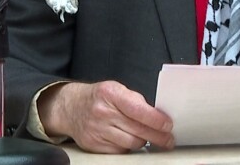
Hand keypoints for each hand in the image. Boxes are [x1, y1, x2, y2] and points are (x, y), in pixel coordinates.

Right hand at [37, 80, 174, 153]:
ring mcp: (96, 130)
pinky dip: (128, 146)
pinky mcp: (93, 145)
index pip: (138, 109)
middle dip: (157, 136)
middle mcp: (102, 112)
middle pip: (137, 130)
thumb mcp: (116, 89)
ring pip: (131, 143)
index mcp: (110, 93)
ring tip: (147, 136)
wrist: (71, 107)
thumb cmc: (98, 97)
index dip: (156, 119)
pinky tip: (130, 139)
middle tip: (168, 139)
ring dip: (143, 141)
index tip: (168, 125)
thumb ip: (135, 101)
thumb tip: (158, 116)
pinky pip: (120, 151)